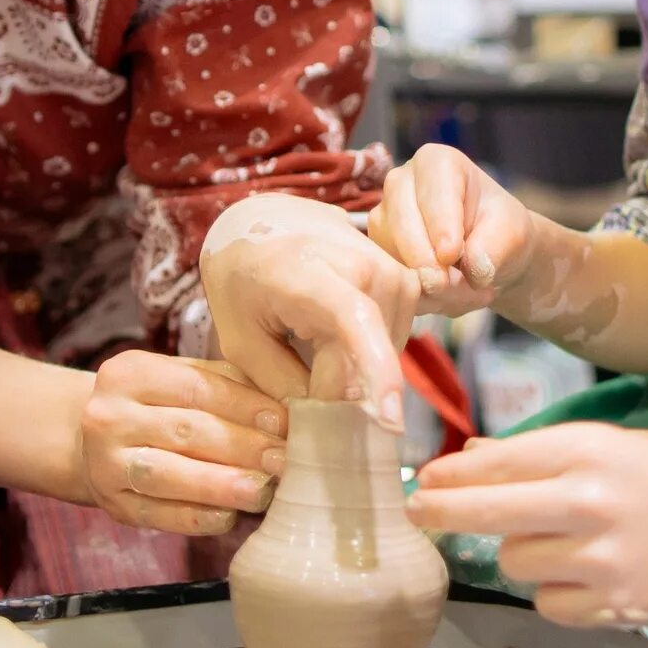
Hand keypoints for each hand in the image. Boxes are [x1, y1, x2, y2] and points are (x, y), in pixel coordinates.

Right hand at [76, 351, 286, 536]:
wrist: (90, 441)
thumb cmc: (157, 405)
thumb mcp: (181, 378)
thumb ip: (229, 384)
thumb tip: (289, 405)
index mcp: (130, 372)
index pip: (197, 388)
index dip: (245, 407)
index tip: (286, 422)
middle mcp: (109, 416)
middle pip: (187, 432)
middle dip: (243, 447)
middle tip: (286, 461)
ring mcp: (105, 464)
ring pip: (170, 475)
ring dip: (221, 485)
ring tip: (264, 490)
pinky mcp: (112, 505)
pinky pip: (159, 515)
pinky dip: (197, 518)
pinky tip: (229, 516)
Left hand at [201, 198, 418, 428]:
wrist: (265, 222)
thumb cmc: (244, 280)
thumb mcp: (241, 340)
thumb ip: (281, 385)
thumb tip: (322, 426)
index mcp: (310, 273)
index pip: (356, 322)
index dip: (376, 372)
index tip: (389, 422)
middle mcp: (363, 266)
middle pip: (366, 360)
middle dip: (336, 390)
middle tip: (297, 380)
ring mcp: (392, 272)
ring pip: (383, 356)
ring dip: (351, 370)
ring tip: (310, 342)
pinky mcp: (407, 282)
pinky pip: (391, 341)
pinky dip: (366, 354)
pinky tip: (333, 337)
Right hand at [368, 144, 536, 313]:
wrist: (490, 254)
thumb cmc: (501, 231)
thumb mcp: (513, 233)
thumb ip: (495, 246)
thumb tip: (473, 267)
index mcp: (436, 162)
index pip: (431, 192)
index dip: (440, 225)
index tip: (451, 255)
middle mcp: (400, 183)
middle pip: (402, 223)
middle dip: (429, 263)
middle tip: (458, 286)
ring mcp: (384, 218)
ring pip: (392, 254)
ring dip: (428, 285)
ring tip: (466, 292)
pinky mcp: (377, 252)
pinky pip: (390, 278)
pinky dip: (421, 297)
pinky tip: (448, 298)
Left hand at [406, 423, 647, 627]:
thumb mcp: (604, 445)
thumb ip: (536, 455)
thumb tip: (467, 462)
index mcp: (588, 453)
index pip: (498, 464)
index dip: (451, 475)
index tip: (423, 481)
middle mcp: (591, 504)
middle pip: (490, 515)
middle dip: (444, 512)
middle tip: (418, 512)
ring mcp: (604, 561)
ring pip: (516, 563)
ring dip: (523, 553)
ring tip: (561, 540)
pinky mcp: (617, 607)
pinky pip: (548, 603)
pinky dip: (556, 592)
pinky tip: (586, 573)